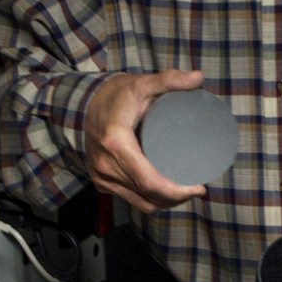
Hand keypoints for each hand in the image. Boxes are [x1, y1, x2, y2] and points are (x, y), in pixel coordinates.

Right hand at [82, 69, 207, 213]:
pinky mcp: (101, 182)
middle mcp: (106, 166)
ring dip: (165, 203)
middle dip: (177, 198)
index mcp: (116, 144)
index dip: (177, 192)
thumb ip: (169, 80)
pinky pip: (130, 199)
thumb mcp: (142, 84)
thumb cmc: (117, 95)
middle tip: (197, 188)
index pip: (150, 182)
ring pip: (140, 203)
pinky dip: (150, 201)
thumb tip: (198, 77)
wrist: (83, 103)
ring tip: (185, 192)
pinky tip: (166, 196)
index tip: (199, 188)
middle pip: (149, 197)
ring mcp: (102, 177)